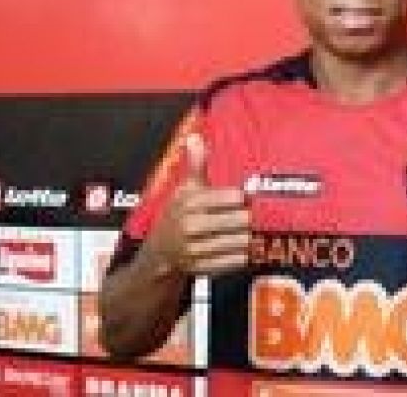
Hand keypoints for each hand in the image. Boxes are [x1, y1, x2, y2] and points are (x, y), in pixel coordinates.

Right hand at [146, 133, 249, 275]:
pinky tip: (237, 249)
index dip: (244, 198)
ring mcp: (196, 249)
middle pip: (242, 220)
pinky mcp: (202, 269)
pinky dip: (241, 255)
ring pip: (242, 241)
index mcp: (190, 201)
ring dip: (247, 238)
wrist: (159, 255)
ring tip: (242, 234)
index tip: (245, 199)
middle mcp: (191, 225)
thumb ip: (196, 164)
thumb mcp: (185, 189)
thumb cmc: (177, 217)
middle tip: (246, 218)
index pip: (234, 197)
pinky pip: (236, 261)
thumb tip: (195, 137)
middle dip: (247, 219)